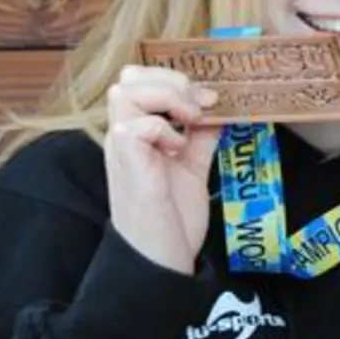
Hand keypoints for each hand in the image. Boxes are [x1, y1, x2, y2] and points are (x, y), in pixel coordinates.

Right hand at [104, 65, 222, 274]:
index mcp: (139, 133)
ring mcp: (122, 149)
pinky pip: (135, 125)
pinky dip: (163, 129)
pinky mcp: (128, 164)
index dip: (175, 79)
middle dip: (170, 80)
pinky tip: (177, 150)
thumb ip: (200, 138)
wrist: (162, 261)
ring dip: (166, 98)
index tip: (210, 98)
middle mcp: (125, 136)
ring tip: (190, 121)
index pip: (140, 80)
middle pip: (129, 77)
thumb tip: (217, 110)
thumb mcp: (192, 168)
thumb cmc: (172, 219)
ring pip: (124, 91)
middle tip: (197, 107)